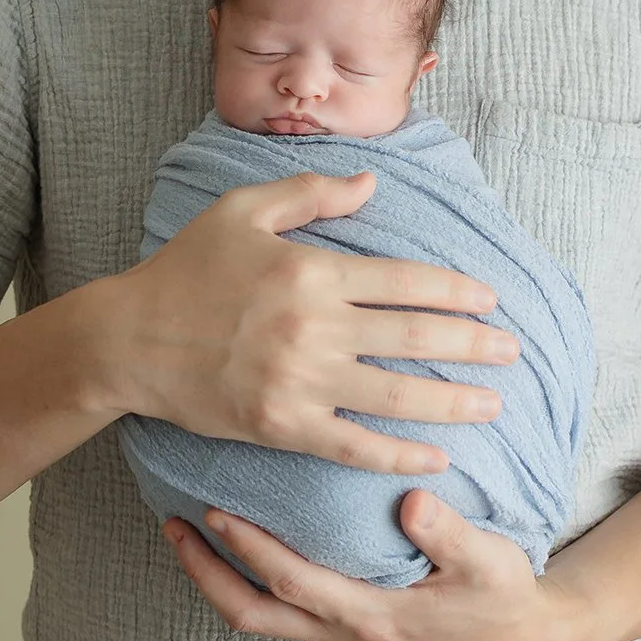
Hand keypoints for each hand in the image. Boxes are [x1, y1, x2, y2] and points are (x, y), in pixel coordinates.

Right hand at [100, 170, 520, 473]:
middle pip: (414, 337)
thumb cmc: (184, 271)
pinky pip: (354, 445)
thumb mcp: (242, 210)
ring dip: (453, 400)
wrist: (127, 339)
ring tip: (492, 403)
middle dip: (473, 345)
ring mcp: (299, 379)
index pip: (404, 281)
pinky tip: (434, 457)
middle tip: (512, 352)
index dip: (455, 292)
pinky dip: (398, 454)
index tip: (489, 301)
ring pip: (396, 393)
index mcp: (311, 270)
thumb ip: (310, 194)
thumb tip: (372, 183)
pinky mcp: (281, 424)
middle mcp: (314, 325)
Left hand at [163, 487, 583, 640]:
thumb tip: (413, 502)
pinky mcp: (344, 629)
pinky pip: (280, 611)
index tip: (217, 511)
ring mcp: (341, 637)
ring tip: (190, 533)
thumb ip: (450, 534)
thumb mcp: (490, 562)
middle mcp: (345, 633)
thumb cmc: (500, 597)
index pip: (292, 581)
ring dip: (220, 579)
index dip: (251, 548)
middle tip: (174, 527)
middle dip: (206, 572)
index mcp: (372, 615)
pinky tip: (241, 548)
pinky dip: (250, 583)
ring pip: (261, 617)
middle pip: (253, 613)